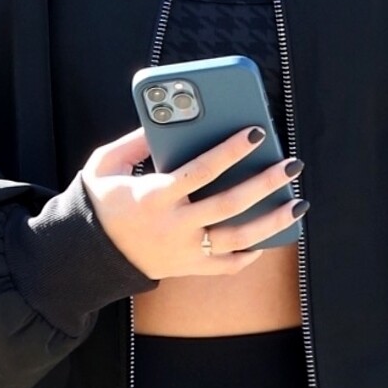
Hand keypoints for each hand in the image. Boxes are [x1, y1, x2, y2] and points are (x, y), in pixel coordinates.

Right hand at [82, 125, 303, 279]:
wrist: (89, 255)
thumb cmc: (100, 202)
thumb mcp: (105, 165)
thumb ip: (134, 141)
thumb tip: (168, 119)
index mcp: (153, 196)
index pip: (200, 171)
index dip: (230, 151)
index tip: (256, 133)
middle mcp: (174, 226)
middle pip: (229, 204)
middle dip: (265, 182)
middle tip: (291, 164)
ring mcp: (185, 251)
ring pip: (238, 239)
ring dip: (272, 221)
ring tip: (298, 203)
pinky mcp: (189, 268)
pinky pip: (228, 266)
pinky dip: (251, 255)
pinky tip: (270, 238)